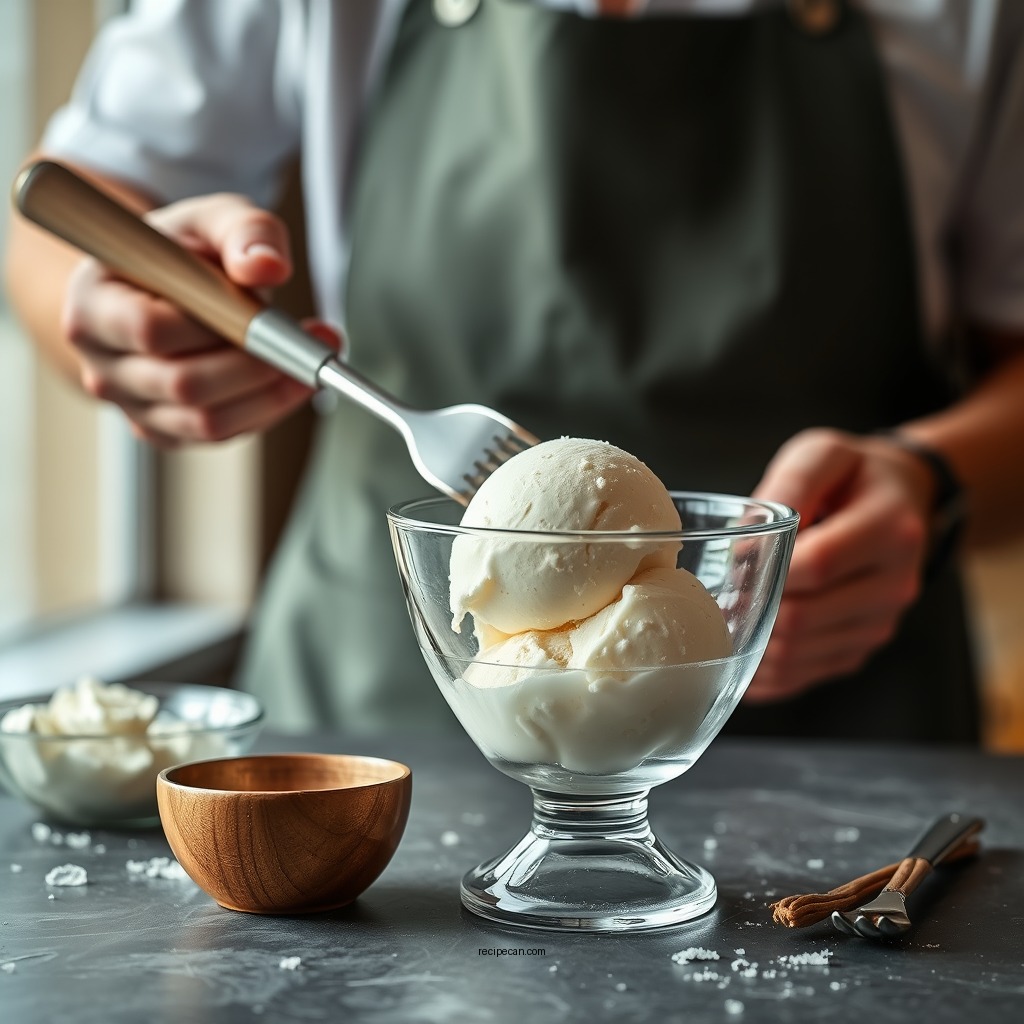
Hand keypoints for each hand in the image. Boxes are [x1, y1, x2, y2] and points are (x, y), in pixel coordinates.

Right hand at [63, 193, 340, 446]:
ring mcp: (130, 403)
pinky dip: (266, 411)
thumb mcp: (213, 219)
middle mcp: (101, 362)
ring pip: (207, 422)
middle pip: (183, 384)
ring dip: (271, 394)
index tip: (267, 315)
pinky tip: (288, 380)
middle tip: (304, 342)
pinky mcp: (163, 429)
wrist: (166, 286)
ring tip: (308, 361)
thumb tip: (268, 266)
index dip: (215, 328)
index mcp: (94, 302)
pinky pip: (222, 435)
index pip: (149, 330)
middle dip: (255, 366)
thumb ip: (245, 231)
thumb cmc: (181, 253)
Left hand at [745, 428, 935, 702]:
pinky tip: (739, 649)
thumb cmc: (853, 476)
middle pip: (803, 617)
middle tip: (719, 595)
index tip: (734, 563)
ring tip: (726, 616)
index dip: (766, 569)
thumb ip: (788, 487)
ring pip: (797, 654)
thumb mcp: (823, 455)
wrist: (902, 501)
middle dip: (751, 608)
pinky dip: (761, 670)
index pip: (818, 565)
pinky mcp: (859, 650)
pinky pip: (801, 676)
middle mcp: (895, 585)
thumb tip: (750, 543)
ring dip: (750, 642)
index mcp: (892, 531)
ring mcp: (879, 625)